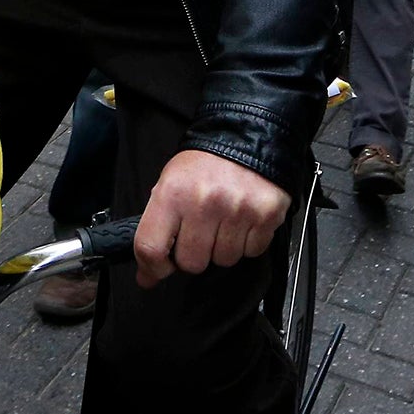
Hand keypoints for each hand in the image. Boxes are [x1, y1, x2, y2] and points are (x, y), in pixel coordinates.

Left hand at [134, 149, 289, 286]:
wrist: (246, 139)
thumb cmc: (204, 164)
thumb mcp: (169, 183)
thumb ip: (156, 226)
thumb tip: (147, 275)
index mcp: (172, 193)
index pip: (151, 247)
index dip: (152, 268)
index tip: (155, 271)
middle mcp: (204, 203)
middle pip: (191, 263)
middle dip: (192, 254)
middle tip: (197, 232)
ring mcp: (237, 211)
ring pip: (223, 261)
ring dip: (221, 248)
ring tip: (222, 221)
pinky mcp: (265, 217)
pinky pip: (250, 252)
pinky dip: (245, 243)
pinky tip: (241, 221)